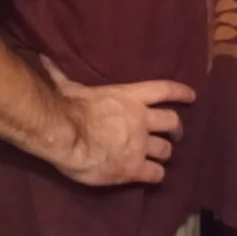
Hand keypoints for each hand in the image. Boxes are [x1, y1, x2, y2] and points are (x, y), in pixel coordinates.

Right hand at [40, 55, 195, 186]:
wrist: (67, 135)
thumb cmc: (69, 107)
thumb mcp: (69, 86)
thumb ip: (62, 75)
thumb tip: (44, 58)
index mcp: (130, 97)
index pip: (164, 90)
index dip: (180, 92)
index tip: (192, 96)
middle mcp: (142, 119)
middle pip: (172, 122)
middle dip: (176, 129)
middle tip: (175, 134)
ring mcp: (141, 145)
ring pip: (166, 150)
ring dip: (165, 154)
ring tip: (161, 158)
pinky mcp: (135, 168)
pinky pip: (156, 174)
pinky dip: (156, 175)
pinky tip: (154, 177)